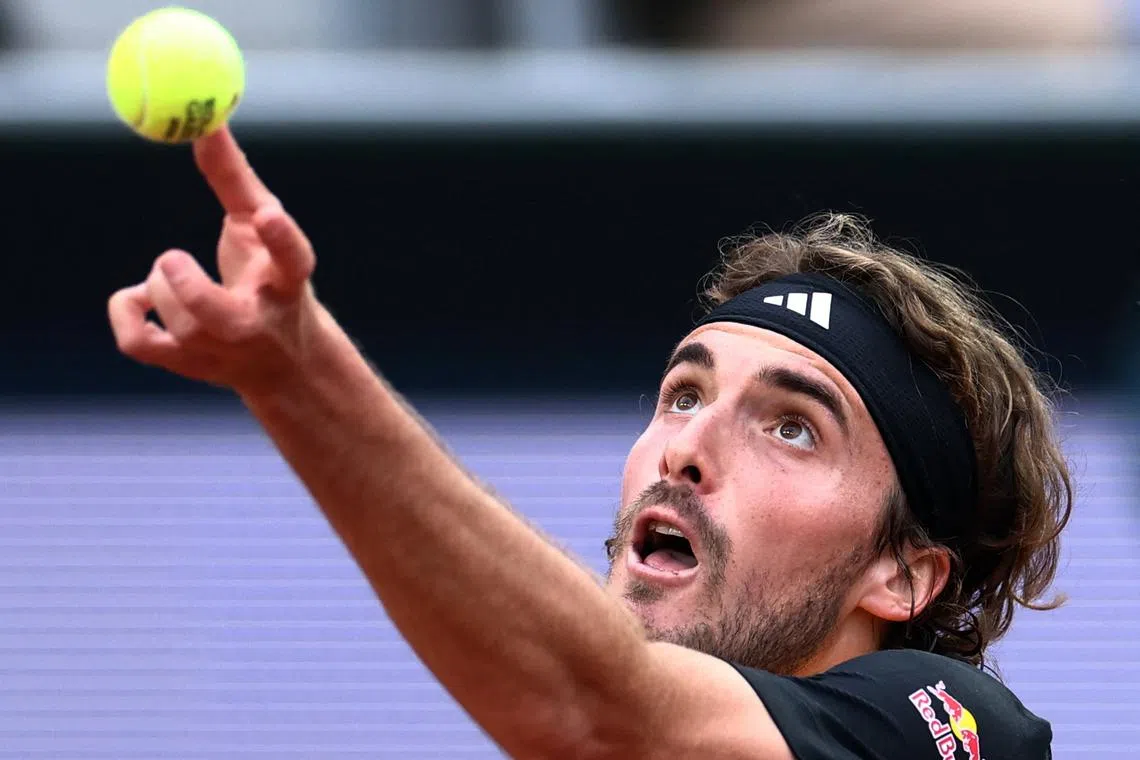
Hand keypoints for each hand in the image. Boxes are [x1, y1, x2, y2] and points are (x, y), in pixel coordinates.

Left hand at [108, 127, 318, 394]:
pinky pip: (137, 341)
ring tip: (174, 274)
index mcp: (286, 283)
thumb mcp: (258, 229)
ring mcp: (221, 351)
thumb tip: (207, 121)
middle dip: (191, 292)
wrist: (282, 362)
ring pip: (174, 316)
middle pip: (217, 316)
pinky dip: (126, 309)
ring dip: (160, 285)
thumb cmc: (267, 278)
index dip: (282, 239)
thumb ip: (233, 177)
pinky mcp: (187, 366)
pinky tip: (141, 298)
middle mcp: (258, 322)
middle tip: (171, 258)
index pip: (293, 261)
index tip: (270, 214)